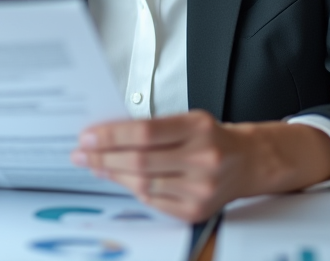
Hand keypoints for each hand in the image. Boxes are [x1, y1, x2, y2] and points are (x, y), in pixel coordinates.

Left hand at [69, 110, 329, 222]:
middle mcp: (203, 158)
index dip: (111, 135)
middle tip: (81, 152)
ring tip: (94, 165)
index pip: (144, 132)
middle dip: (103, 156)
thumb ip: (154, 127)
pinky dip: (133, 189)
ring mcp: (201, 188)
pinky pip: (154, 201)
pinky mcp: (196, 210)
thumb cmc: (213, 138)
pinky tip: (120, 179)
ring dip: (113, 174)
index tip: (88, 136)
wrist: (248, 162)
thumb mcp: (189, 119)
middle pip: (140, 161)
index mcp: (198, 128)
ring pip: (144, 184)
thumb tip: (108, 133)